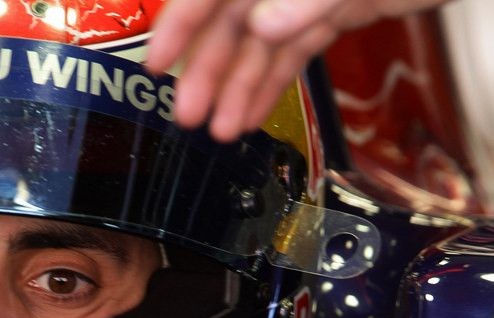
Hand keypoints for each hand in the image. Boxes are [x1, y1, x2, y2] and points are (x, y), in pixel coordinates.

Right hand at [145, 0, 450, 141]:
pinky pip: (293, 52)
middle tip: (187, 112)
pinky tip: (250, 113)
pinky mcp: (335, 8)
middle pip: (233, 19)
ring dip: (239, 89)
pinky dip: (272, 84)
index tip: (158, 58)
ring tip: (219, 129)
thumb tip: (263, 25)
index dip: (183, 21)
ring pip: (262, 43)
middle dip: (209, 70)